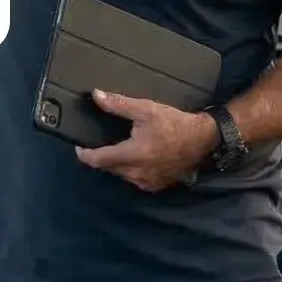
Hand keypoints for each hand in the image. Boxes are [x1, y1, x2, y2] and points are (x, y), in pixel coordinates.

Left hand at [74, 89, 217, 191]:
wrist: (203, 139)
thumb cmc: (174, 123)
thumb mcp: (145, 109)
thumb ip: (118, 104)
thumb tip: (96, 95)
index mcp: (133, 155)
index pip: (98, 160)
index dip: (84, 154)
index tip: (78, 146)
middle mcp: (137, 173)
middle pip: (108, 168)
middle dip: (100, 157)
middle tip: (97, 143)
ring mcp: (147, 182)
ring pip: (120, 175)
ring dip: (114, 164)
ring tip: (115, 148)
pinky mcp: (155, 186)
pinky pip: (133, 179)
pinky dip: (129, 170)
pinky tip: (132, 158)